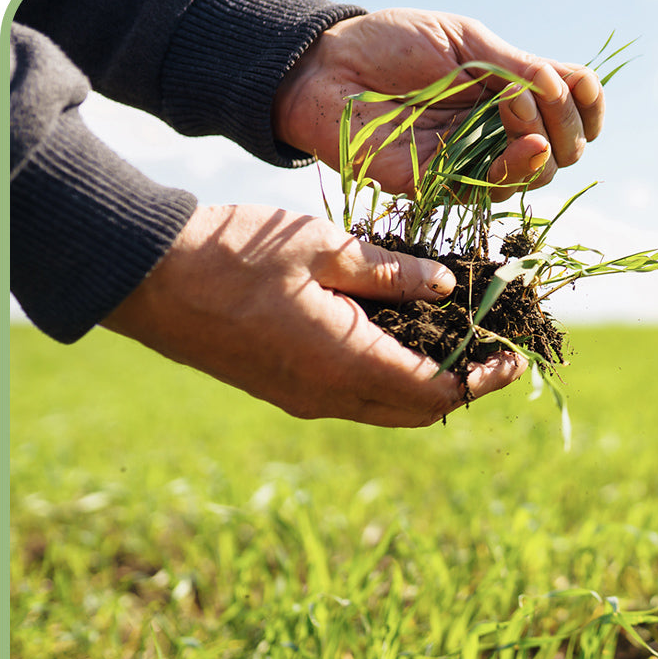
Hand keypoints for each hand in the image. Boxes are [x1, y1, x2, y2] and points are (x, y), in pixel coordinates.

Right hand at [102, 205, 526, 425]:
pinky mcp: (285, 389)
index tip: (512, 357)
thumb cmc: (232, 253)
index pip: (438, 392)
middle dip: (463, 386)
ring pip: (387, 408)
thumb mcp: (322, 247)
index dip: (483, 379)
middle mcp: (328, 396)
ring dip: (427, 384)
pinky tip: (400, 335)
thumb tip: (451, 286)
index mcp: (345, 363)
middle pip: (418, 411)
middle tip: (491, 349)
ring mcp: (304, 398)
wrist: (145, 277)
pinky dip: (391, 377)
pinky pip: (356, 397)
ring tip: (454, 340)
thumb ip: (392, 270)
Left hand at [272, 9, 604, 200]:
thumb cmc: (390, 43)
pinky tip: (524, 144)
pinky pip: (494, 190)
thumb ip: (514, 65)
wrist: (326, 68)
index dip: (589, 106)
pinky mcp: (444, 186)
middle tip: (542, 98)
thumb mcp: (463, 39)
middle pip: (562, 146)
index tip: (586, 92)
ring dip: (545, 144)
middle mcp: (497, 131)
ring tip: (518, 109)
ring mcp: (473, 160)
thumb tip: (564, 88)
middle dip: (568, 127)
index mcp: (508, 91)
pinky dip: (518, 168)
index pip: (569, 108)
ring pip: (536, 173)